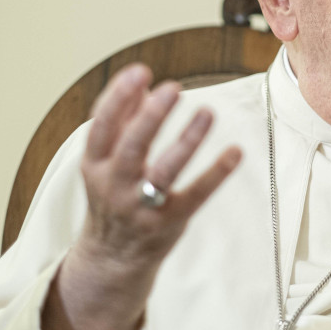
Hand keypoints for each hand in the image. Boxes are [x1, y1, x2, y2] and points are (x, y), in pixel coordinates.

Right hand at [43, 63, 241, 329]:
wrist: (112, 258)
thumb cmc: (113, 195)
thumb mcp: (106, 161)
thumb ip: (121, 121)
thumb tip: (141, 82)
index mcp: (94, 165)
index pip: (102, 127)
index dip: (118, 98)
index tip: (141, 71)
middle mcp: (114, 186)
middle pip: (131, 147)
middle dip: (151, 116)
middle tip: (173, 88)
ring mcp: (141, 207)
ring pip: (164, 171)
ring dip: (186, 141)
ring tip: (207, 111)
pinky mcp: (170, 222)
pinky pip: (196, 195)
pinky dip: (216, 173)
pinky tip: (235, 151)